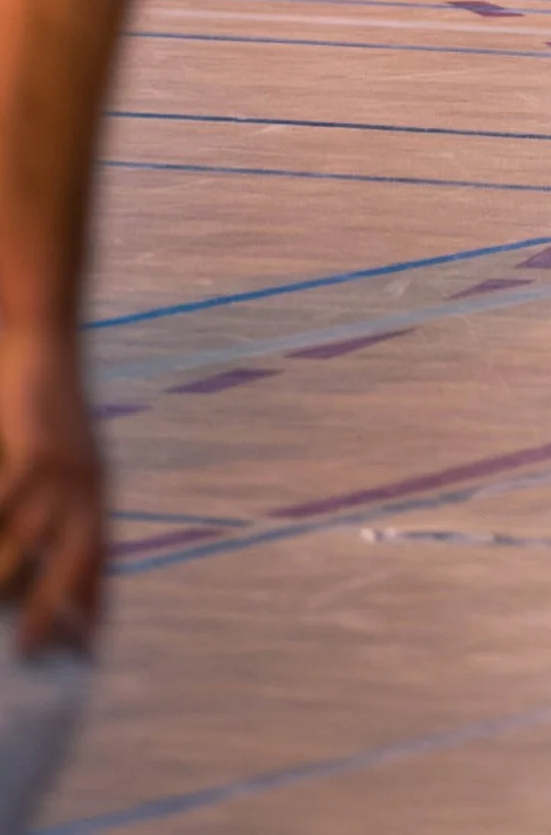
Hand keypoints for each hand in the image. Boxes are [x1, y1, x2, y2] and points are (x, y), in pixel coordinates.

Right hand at [0, 334, 101, 653]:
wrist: (40, 340)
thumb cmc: (39, 411)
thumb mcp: (60, 461)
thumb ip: (56, 512)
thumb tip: (40, 570)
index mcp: (94, 490)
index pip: (99, 557)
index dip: (93, 602)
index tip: (88, 648)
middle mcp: (86, 484)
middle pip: (75, 559)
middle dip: (50, 608)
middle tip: (27, 651)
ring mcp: (62, 467)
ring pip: (25, 541)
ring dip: (2, 573)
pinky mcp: (35, 450)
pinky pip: (5, 504)